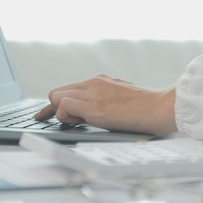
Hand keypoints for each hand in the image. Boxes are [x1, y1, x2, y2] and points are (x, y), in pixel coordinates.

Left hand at [33, 74, 177, 136]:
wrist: (159, 107)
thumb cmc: (145, 107)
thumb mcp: (120, 96)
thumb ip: (103, 98)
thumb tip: (89, 111)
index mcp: (100, 80)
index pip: (68, 89)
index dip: (55, 104)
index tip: (43, 114)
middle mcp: (93, 83)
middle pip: (57, 91)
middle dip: (57, 108)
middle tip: (73, 121)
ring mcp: (93, 94)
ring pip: (57, 97)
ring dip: (63, 113)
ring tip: (84, 121)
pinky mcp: (94, 107)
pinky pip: (64, 106)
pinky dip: (66, 116)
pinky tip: (82, 122)